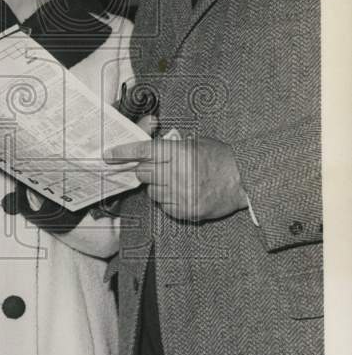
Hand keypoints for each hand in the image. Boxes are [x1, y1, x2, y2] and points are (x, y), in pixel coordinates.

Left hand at [103, 135, 248, 221]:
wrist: (245, 182)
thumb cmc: (221, 159)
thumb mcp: (197, 143)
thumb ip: (171, 145)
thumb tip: (148, 146)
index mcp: (180, 153)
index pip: (144, 151)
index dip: (124, 153)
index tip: (109, 155)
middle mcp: (178, 174)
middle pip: (143, 172)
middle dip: (143, 169)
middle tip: (153, 167)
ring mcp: (181, 194)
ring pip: (151, 191)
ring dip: (156, 185)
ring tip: (175, 180)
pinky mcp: (185, 211)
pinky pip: (163, 205)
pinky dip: (167, 199)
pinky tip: (181, 192)